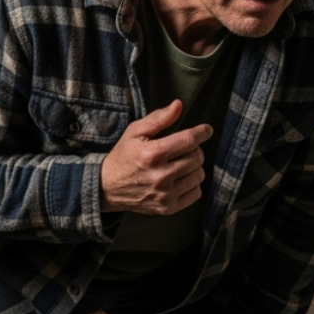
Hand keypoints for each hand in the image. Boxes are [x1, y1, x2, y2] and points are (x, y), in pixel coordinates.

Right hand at [100, 100, 212, 214]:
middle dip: (194, 149)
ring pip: (199, 175)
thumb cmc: (123, 156)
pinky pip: (195, 193)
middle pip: (197, 158)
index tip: (206, 129)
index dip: (202, 132)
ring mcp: (164, 195)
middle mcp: (160, 176)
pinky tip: (179, 179)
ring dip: (193, 167)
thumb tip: (178, 105)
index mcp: (152, 154)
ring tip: (180, 163)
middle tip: (183, 148)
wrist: (107, 187)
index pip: (189, 140)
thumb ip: (158, 118)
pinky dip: (192, 184)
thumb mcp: (135, 132)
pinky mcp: (167, 208)